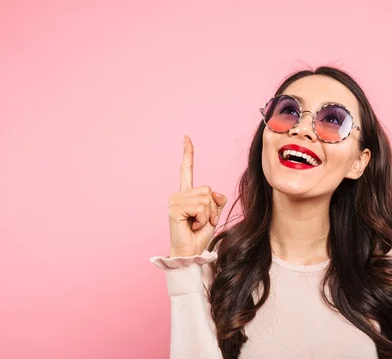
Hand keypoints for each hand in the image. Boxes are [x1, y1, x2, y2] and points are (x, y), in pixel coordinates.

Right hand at [167, 136, 227, 257]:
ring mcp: (175, 200)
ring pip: (206, 198)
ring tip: (196, 224)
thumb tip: (216, 193)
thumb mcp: (213, 215)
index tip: (187, 137)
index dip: (188, 154)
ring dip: (208, 215)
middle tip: (201, 221)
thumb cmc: (199, 235)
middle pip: (207, 189)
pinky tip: (192, 225)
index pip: (187, 170)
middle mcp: (178, 194)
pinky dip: (203, 219)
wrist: (190, 253)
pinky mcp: (175, 208)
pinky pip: (201, 207)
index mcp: (186, 194)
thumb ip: (216, 201)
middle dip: (211, 208)